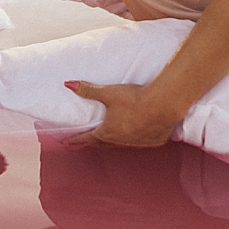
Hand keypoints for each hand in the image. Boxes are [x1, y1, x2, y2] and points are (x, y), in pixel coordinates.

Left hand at [63, 81, 181, 147]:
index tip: (66, 142)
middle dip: (94, 142)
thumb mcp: (108, 93)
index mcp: (107, 131)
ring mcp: (137, 143)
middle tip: (88, 142)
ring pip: (122, 144)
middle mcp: (121, 141)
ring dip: (115, 142)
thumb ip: (88, 90)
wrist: (162, 105)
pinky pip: (142, 142)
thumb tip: (68, 84)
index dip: (74, 139)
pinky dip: (138, 139)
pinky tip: (140, 134)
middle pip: (103, 143)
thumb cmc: (134, 99)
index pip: (86, 137)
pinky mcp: (153, 141)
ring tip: (112, 138)